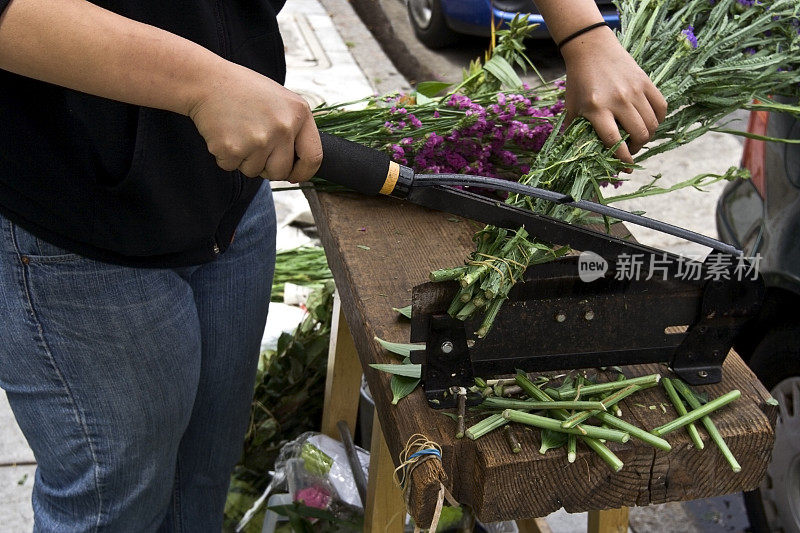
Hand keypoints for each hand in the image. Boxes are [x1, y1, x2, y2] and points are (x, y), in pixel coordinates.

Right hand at [188, 63, 321, 182]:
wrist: (207, 80)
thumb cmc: (245, 90)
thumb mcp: (281, 101)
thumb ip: (294, 130)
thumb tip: (298, 170)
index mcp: (299, 113)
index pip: (313, 157)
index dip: (304, 172)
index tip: (294, 175)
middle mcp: (283, 127)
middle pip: (280, 172)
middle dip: (267, 168)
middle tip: (254, 145)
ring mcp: (259, 139)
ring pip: (255, 171)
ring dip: (244, 159)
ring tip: (238, 131)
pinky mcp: (234, 149)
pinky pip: (232, 167)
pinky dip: (226, 156)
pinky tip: (225, 132)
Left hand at [561, 27, 666, 166]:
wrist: (591, 48)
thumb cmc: (578, 81)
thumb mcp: (572, 107)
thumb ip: (575, 131)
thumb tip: (582, 156)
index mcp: (596, 109)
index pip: (614, 141)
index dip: (622, 159)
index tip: (625, 168)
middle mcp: (618, 100)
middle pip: (638, 135)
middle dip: (635, 149)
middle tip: (629, 149)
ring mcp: (634, 90)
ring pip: (652, 124)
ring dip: (647, 136)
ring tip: (637, 137)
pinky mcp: (646, 81)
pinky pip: (661, 107)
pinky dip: (658, 120)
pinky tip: (649, 122)